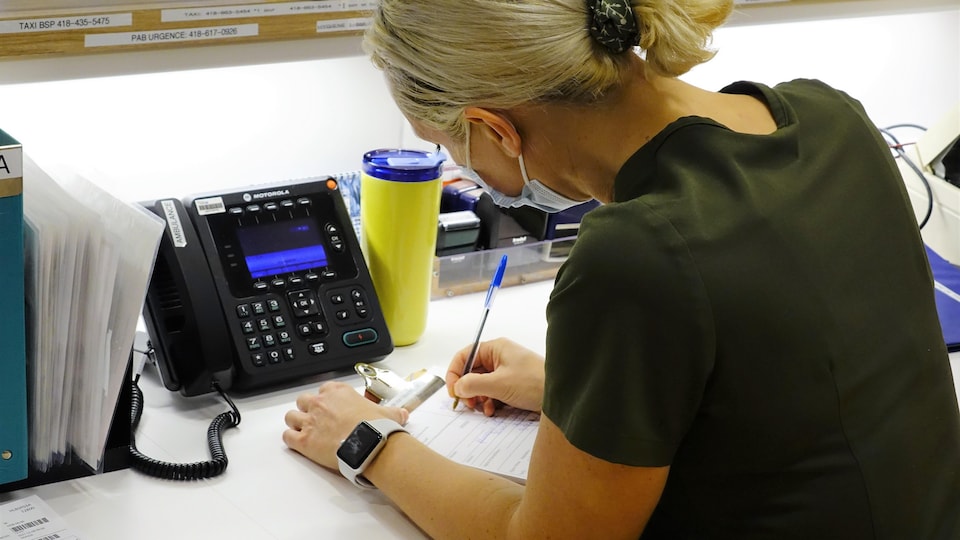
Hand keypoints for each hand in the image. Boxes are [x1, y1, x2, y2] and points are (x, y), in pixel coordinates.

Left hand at [282, 381, 408, 469]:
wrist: (370, 445)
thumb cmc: (376, 427)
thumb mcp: (389, 413)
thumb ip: (394, 411)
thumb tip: (403, 413)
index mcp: (338, 392)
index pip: (324, 389)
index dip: (326, 399)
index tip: (332, 407)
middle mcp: (320, 403)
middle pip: (303, 400)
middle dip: (308, 409)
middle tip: (317, 420)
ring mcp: (310, 421)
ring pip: (291, 417)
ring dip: (296, 423)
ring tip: (304, 431)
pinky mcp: (304, 441)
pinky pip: (287, 436)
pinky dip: (291, 439)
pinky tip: (298, 443)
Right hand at [446, 337, 544, 415]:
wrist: (560, 395)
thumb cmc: (534, 382)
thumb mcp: (499, 384)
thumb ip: (473, 384)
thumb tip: (457, 387)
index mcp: (495, 349)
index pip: (465, 356)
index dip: (455, 373)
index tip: (453, 391)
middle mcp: (499, 357)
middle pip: (472, 371)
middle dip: (467, 388)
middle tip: (467, 403)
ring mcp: (506, 371)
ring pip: (481, 384)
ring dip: (478, 397)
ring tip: (481, 408)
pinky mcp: (512, 384)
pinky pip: (493, 391)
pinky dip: (489, 402)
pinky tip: (492, 410)